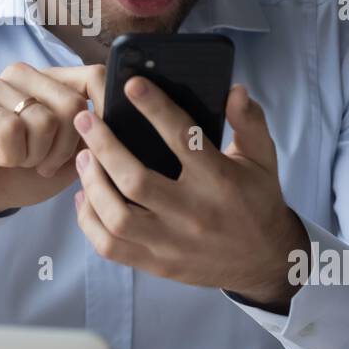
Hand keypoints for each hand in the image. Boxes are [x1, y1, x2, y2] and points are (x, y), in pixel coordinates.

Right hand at [0, 62, 105, 221]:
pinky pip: (10, 128)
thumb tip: (123, 121)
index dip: (105, 107)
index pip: (93, 77)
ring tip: (17, 158)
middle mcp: (24, 75)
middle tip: (41, 162)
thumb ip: (95, 136)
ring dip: (33, 155)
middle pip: (72, 104)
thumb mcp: (71, 157)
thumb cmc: (24, 174)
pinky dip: (10, 156)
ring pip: (43, 119)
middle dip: (63, 149)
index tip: (99, 142)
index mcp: (51, 81)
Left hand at [71, 79, 309, 306]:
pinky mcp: (159, 264)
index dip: (156, 108)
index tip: (131, 85)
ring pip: (117, 217)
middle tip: (85, 118)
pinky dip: (89, 221)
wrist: (265, 261)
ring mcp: (173, 243)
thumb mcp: (263, 158)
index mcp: (220, 181)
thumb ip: (249, 122)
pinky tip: (85, 195)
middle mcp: (194, 213)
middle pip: (136, 180)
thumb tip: (234, 90)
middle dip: (103, 145)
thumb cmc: (258, 200)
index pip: (183, 138)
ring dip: (92, 183)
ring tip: (83, 156)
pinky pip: (111, 247)